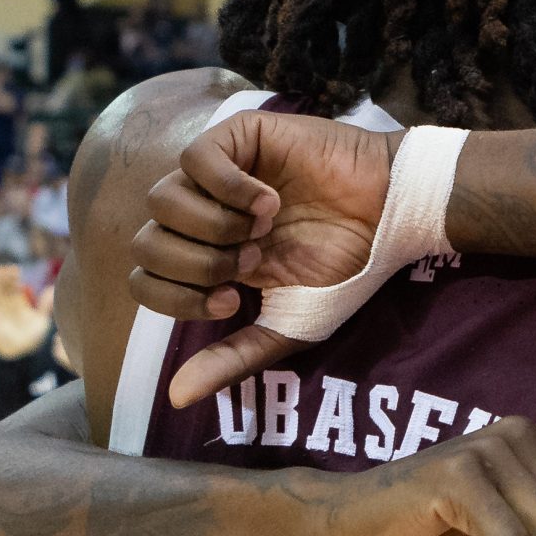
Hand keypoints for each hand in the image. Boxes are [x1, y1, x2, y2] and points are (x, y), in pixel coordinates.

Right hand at [0, 264, 51, 360]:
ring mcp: (0, 311)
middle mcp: (9, 306)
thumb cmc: (33, 338)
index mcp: (20, 305)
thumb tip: (51, 291)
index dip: (13, 278)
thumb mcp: (41, 320)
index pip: (15, 288)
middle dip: (3, 278)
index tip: (13, 269)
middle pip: (4, 288)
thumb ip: (44, 306)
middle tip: (2, 267)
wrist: (21, 352)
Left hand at [128, 111, 397, 406]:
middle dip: (199, 264)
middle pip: (145, 242)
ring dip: (213, 226)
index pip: (145, 279)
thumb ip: (233, 357)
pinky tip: (267, 199)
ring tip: (263, 228)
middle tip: (254, 261)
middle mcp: (202, 217)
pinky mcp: (238, 137)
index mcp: (206, 260)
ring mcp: (217, 176)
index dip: (177, 297)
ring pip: (161, 199)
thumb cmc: (346, 270)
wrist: (391, 217)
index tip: (233, 299)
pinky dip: (227, 186)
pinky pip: (195, 159)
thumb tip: (175, 399)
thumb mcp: (288, 325)